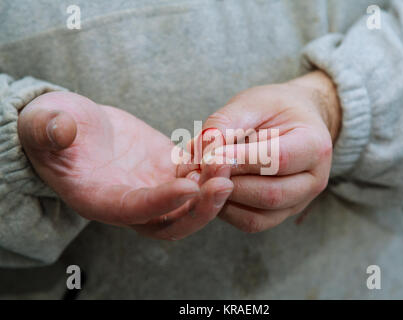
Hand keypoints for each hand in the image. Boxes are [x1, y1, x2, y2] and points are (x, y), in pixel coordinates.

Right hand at [18, 91, 232, 239]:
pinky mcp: (167, 171)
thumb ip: (48, 130)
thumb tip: (59, 130)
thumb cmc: (54, 127)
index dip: (160, 203)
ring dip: (212, 188)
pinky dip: (210, 168)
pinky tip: (222, 147)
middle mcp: (130, 203)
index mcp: (98, 199)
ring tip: (229, 160)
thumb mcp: (44, 123)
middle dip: (200, 209)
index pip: (132, 211)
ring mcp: (152, 189)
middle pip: (172, 223)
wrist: (76, 125)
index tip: (187, 186)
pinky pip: (195, 177)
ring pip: (190, 204)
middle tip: (223, 183)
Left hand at [199, 71, 340, 232]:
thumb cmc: (274, 108)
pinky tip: (211, 190)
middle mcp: (314, 180)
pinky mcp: (280, 214)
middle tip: (196, 171)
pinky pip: (251, 223)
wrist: (294, 121)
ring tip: (199, 179)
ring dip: (222, 199)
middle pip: (269, 194)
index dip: (239, 160)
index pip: (277, 160)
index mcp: (315, 145)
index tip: (209, 154)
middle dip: (227, 183)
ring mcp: (299, 202)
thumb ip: (225, 124)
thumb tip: (203, 153)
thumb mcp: (251, 103)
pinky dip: (226, 210)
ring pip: (258, 216)